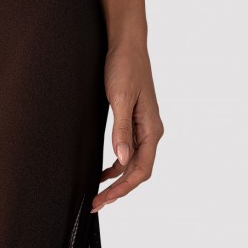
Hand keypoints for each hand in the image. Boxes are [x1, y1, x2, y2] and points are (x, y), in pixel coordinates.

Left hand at [91, 38, 163, 212]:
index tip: (104, 200)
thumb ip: (121, 129)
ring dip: (117, 179)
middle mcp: (151, 131)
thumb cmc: (125, 66)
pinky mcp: (134, 120)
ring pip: (134, 162)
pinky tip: (104, 171)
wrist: (126, 43)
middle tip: (96, 204)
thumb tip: (121, 159)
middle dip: (118, 190)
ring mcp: (144, 126)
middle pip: (138, 171)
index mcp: (151, 129)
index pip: (142, 170)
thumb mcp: (119, 98)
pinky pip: (129, 150)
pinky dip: (117, 164)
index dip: (123, 189)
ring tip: (98, 194)